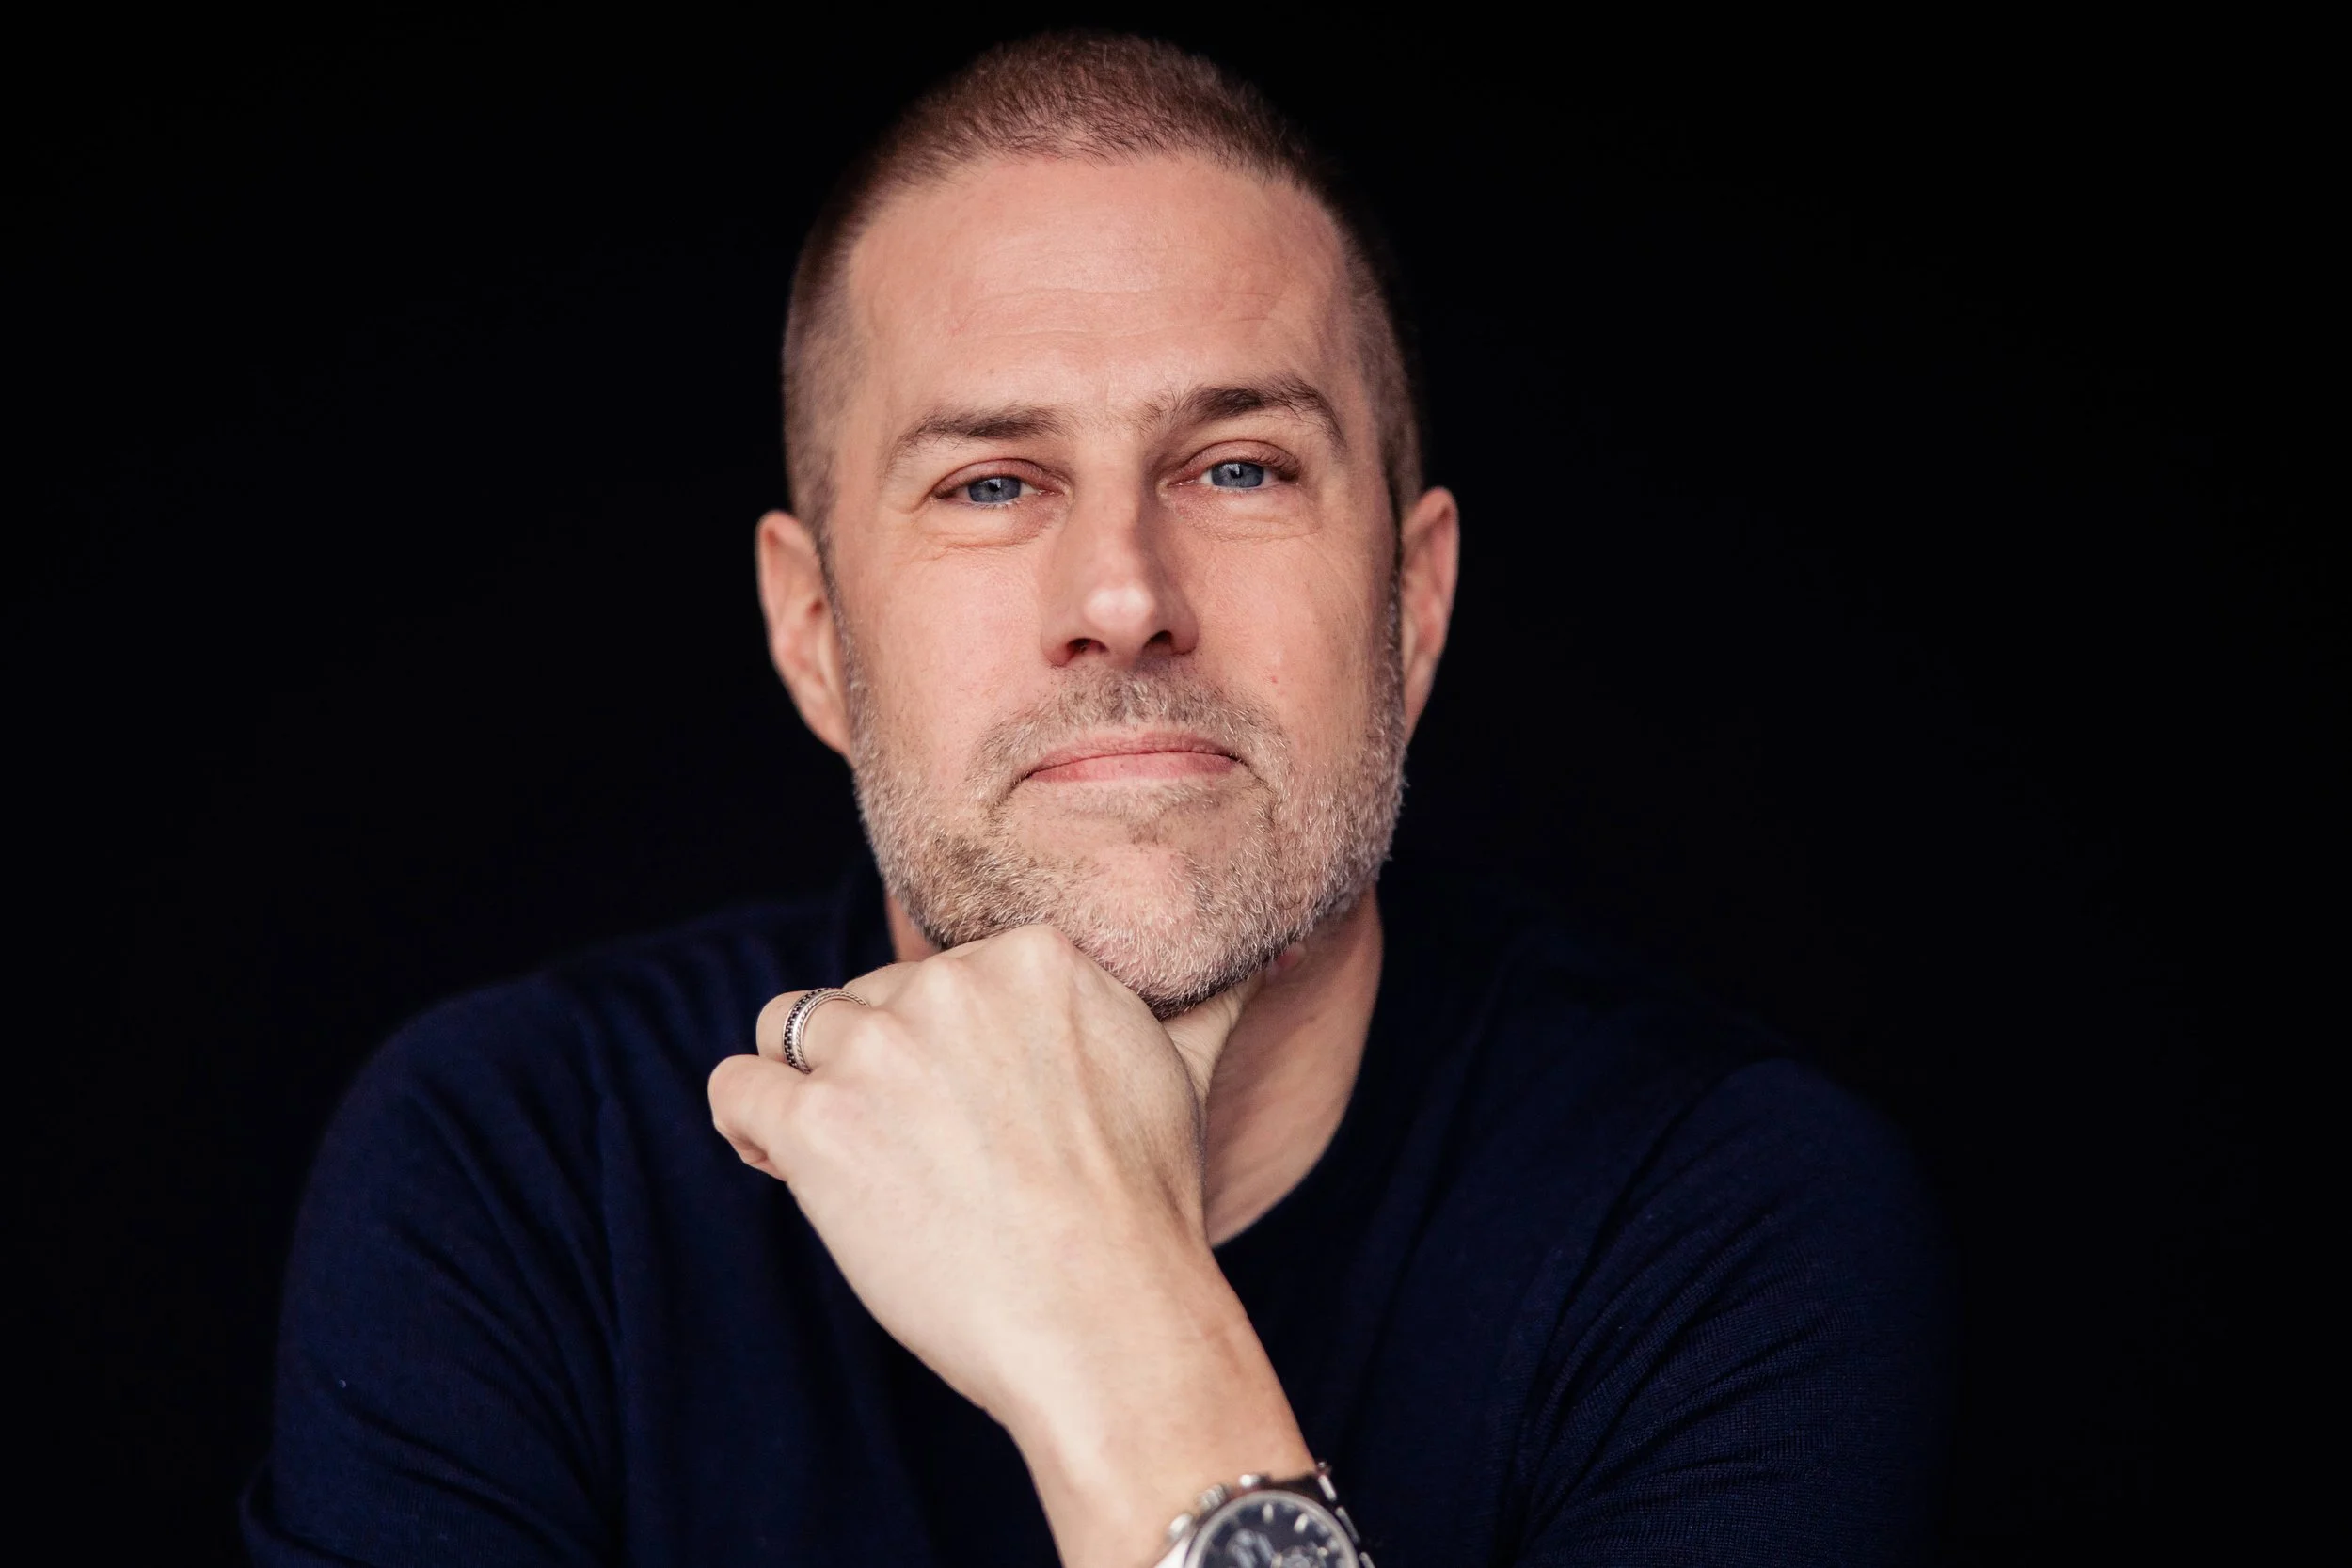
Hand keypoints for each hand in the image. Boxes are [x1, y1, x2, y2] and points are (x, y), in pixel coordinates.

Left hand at [708, 924, 1310, 1566]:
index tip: (966, 1113)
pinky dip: (747, 1125)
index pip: (942, 970)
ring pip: (792, 1026)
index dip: (937, 1043)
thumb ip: (1205, 1000)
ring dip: (808, 1088)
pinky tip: (785, 1165)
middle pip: (868, 997)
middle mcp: (953, 981)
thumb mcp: (1185, 1075)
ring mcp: (880, 1047)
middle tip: (922, 1159)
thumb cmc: (1144, 1211)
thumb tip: (1275, 948)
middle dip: (877, 1070)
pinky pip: (737, 1085)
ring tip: (850, 1164)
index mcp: (1036, 956)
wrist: (1108, 1323)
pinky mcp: (819, 1121)